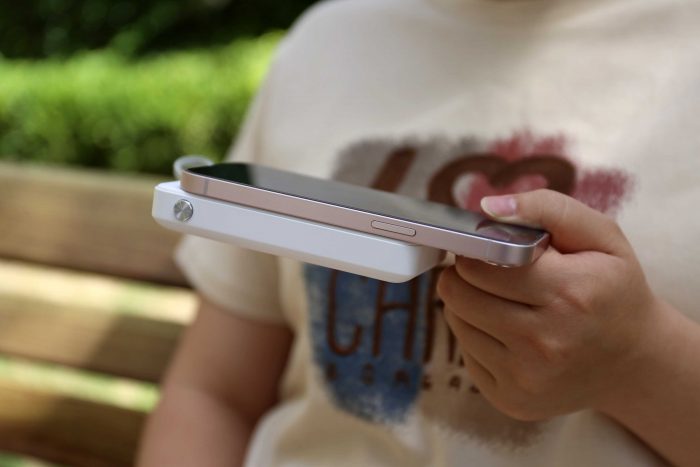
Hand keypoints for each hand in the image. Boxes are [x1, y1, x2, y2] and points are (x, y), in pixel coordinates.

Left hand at [437, 189, 666, 420]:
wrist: (633, 361)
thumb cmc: (612, 289)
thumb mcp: (601, 236)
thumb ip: (546, 208)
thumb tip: (487, 209)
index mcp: (569, 293)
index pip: (480, 264)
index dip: (474, 250)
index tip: (483, 247)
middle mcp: (546, 341)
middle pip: (459, 293)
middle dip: (464, 274)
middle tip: (486, 270)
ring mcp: (526, 377)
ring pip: (456, 321)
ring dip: (468, 303)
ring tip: (500, 299)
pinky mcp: (511, 399)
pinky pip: (465, 353)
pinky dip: (477, 335)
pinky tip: (506, 331)